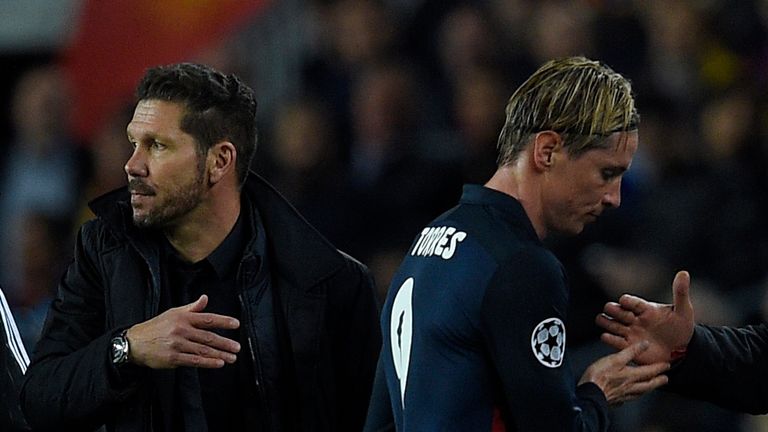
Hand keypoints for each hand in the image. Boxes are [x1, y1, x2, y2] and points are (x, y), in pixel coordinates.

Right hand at [126, 295, 240, 368]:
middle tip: (237, 347)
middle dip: (225, 342)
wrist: (135, 343)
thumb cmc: (156, 327)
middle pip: (208, 337)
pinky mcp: (173, 358)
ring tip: (232, 358)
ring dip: (220, 354)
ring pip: (203, 350)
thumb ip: (192, 308)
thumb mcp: (173, 313)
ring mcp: (177, 345)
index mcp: (183, 318)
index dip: (224, 321)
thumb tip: (205, 298)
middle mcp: (181, 330)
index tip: (236, 324)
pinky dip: (208, 363)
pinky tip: (218, 363)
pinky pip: (194, 361)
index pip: (208, 319)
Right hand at [579, 341, 669, 404]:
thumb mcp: (615, 359)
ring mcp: (623, 395)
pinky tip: (629, 396)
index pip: (649, 371)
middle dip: (657, 381)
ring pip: (640, 393)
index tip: (666, 366)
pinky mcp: (615, 400)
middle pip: (648, 384)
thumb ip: (630, 352)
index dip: (659, 368)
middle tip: (665, 379)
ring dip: (648, 389)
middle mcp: (630, 387)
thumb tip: (644, 344)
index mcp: (631, 375)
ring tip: (651, 387)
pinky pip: (627, 399)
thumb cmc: (600, 376)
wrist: (590, 394)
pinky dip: (632, 397)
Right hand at [596, 270, 694, 363]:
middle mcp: (634, 318)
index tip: (623, 300)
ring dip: (606, 322)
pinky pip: (614, 341)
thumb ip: (680, 293)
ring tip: (603, 321)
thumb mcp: (684, 310)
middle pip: (616, 310)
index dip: (627, 301)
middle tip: (612, 310)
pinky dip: (609, 338)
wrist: (682, 349)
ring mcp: (630, 332)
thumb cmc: (681, 327)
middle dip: (613, 310)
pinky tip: (607, 336)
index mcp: (645, 309)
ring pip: (610, 324)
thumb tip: (684, 273)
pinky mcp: (628, 345)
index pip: (632, 301)